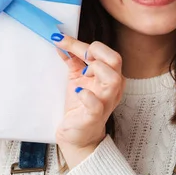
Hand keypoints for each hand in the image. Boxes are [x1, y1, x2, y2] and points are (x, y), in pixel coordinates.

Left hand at [52, 34, 125, 168]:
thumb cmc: (80, 105)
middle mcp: (112, 87)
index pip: (104, 52)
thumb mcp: (77, 78)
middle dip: (95, 51)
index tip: (60, 39)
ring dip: (96, 69)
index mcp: (110, 75)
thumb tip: (60, 40)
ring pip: (113, 79)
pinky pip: (96, 104)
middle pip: (115, 59)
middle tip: (77, 55)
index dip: (81, 44)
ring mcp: (105, 102)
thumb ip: (72, 59)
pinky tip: (77, 91)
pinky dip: (86, 95)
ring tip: (82, 73)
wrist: (78, 135)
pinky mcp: (94, 117)